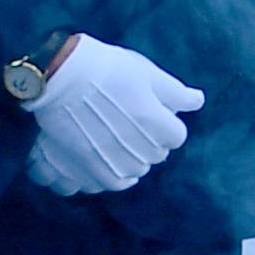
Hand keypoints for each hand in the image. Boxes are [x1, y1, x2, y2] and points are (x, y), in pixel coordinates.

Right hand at [26, 35, 202, 197]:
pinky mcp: (73, 170)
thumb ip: (175, 92)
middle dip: (144, 145)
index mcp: (154, 128)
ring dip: (120, 166)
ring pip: (121, 180)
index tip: (150, 111)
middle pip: (151, 160)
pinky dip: (88, 178)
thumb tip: (198, 101)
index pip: (175, 137)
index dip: (165, 124)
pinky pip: (85, 186)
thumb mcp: (145, 72)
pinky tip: (85, 162)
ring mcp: (101, 165)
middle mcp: (132, 153)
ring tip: (109, 148)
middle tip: (125, 124)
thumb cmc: (104, 68)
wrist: (56, 71)